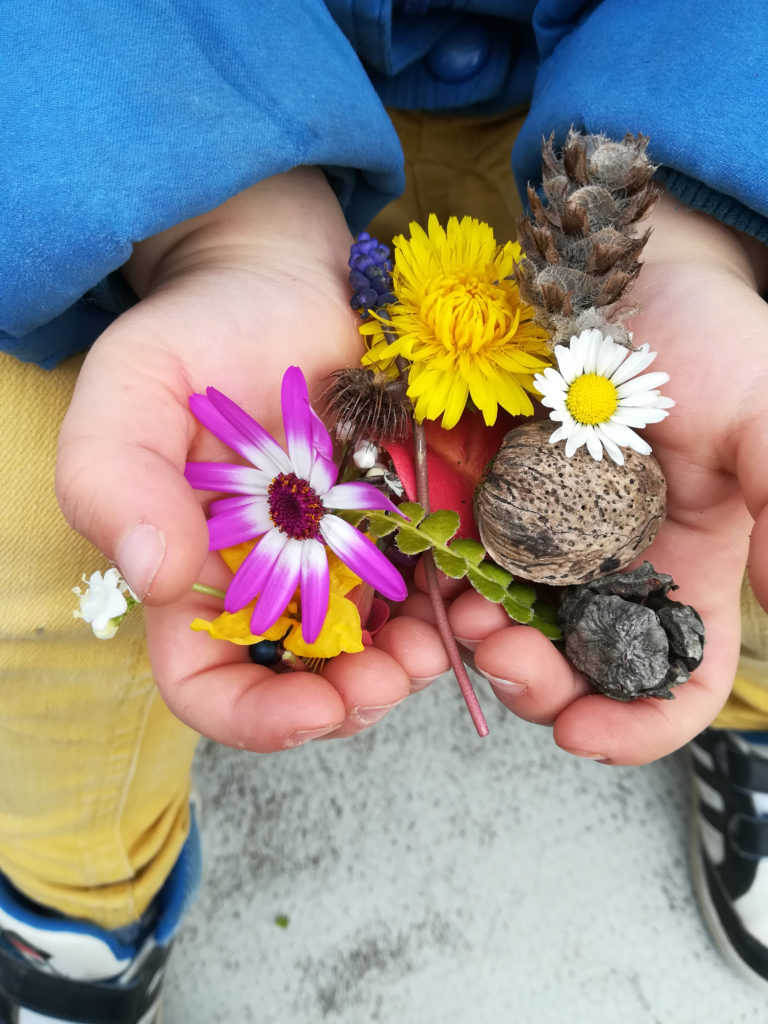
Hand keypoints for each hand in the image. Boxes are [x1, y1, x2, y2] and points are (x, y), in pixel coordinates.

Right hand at [56, 168, 449, 750]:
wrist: (286, 282)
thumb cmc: (199, 330)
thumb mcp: (132, 388)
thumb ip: (115, 477)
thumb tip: (154, 576)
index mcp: (197, 573)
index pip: (207, 683)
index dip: (256, 716)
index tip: (314, 709)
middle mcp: (272, 581)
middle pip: (308, 683)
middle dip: (355, 697)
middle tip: (398, 671)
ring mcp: (342, 557)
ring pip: (379, 651)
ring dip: (415, 663)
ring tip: (447, 635)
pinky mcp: (402, 523)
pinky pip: (434, 589)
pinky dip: (456, 606)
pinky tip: (477, 592)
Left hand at [437, 191, 767, 763]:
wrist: (616, 270)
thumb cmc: (704, 337)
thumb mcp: (763, 421)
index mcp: (687, 572)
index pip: (674, 682)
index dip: (638, 727)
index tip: (585, 733)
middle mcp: (611, 571)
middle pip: (579, 672)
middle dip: (540, 688)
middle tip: (505, 658)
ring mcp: (542, 541)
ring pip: (510, 629)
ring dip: (483, 643)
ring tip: (465, 617)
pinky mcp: (482, 503)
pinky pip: (454, 567)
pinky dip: (443, 587)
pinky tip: (435, 575)